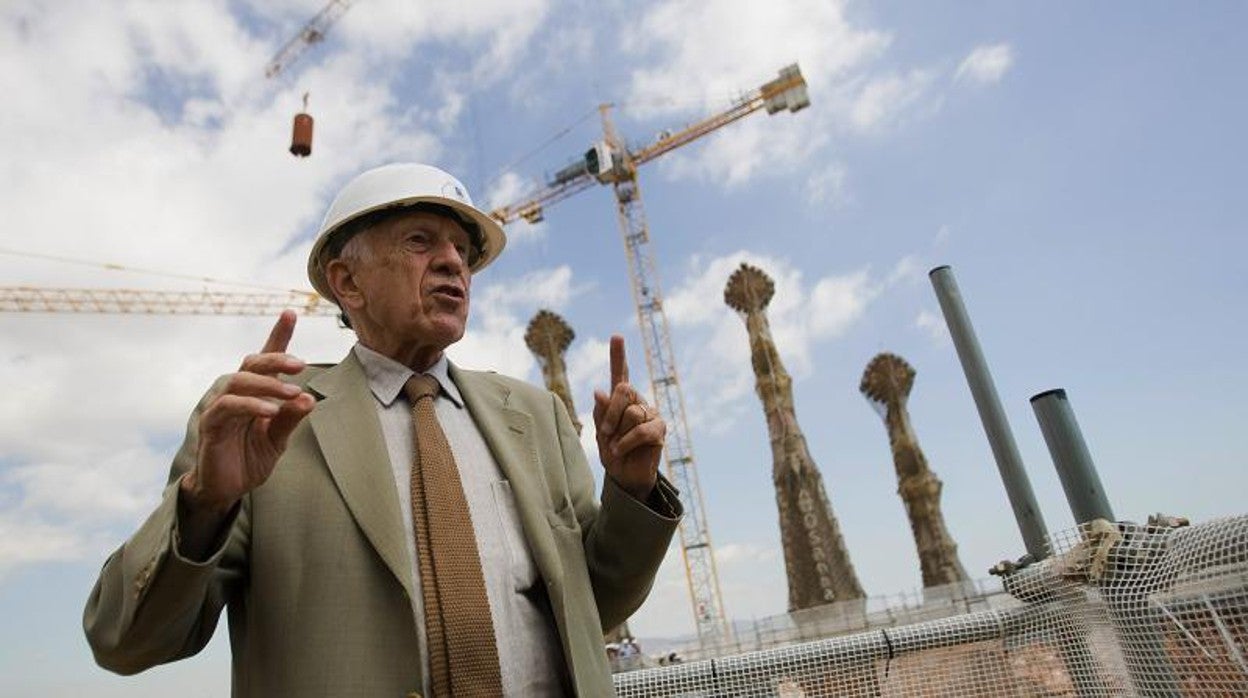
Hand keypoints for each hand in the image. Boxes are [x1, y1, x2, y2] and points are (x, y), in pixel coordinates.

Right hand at [181, 310, 315, 514]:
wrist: (227, 489)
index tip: (290, 312)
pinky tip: (270, 410)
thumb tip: (309, 398)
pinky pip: (228, 406)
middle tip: (301, 364)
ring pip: (239, 380)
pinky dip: (250, 405)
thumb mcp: (278, 438)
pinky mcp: (210, 424)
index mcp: (254, 392)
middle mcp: (235, 393)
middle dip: (276, 359)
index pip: (265, 359)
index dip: (277, 335)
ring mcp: (220, 407)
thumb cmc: (250, 458)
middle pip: (252, 363)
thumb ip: (291, 418)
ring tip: (291, 392)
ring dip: (267, 384)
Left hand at [593, 335, 664, 500]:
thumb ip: (601, 412)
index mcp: (621, 399)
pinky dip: (627, 442)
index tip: (616, 337)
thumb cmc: (612, 451)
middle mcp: (637, 401)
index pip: (619, 373)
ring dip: (618, 433)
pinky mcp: (659, 429)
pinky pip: (642, 430)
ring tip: (616, 446)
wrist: (625, 476)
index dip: (618, 355)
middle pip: (623, 389)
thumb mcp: (600, 432)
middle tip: (605, 433)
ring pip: (632, 412)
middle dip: (610, 412)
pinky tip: (622, 450)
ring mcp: (650, 413)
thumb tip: (600, 392)